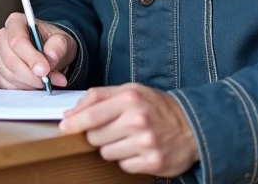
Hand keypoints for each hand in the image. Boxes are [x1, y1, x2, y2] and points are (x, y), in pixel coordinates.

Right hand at [0, 12, 76, 89]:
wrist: (50, 53)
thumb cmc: (53, 43)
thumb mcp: (63, 40)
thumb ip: (58, 46)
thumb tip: (50, 56)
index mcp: (15, 22)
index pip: (17, 40)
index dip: (31, 57)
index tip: (45, 70)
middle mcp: (1, 37)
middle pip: (10, 60)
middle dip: (31, 74)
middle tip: (49, 80)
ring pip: (8, 74)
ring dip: (30, 83)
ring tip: (48, 82)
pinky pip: (6, 85)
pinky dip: (23, 88)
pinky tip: (36, 84)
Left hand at [59, 83, 198, 177]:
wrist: (193, 125)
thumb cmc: (157, 107)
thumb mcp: (131, 91)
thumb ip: (99, 97)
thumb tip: (70, 113)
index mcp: (130, 99)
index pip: (91, 114)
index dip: (74, 123)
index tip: (64, 127)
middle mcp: (138, 120)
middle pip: (95, 137)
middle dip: (97, 135)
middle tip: (112, 129)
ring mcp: (146, 143)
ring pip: (106, 153)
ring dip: (112, 148)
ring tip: (128, 139)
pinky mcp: (153, 162)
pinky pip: (123, 166)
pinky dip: (127, 160)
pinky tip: (138, 149)